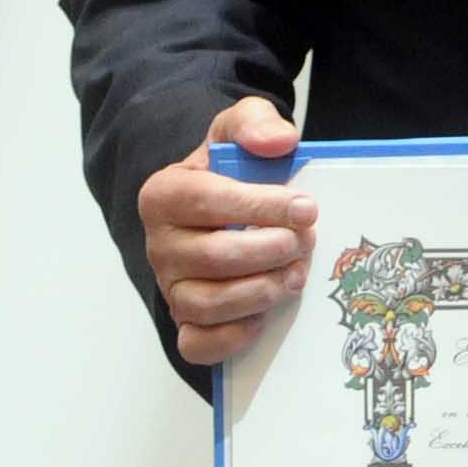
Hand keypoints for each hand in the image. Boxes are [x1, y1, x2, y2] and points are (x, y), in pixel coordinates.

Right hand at [137, 96, 314, 367]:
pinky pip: (198, 343)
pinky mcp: (185, 319)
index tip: (307, 209)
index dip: (263, 208)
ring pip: (207, 303)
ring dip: (261, 291)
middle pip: (214, 257)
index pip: (210, 203)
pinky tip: (267, 315)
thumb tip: (279, 142)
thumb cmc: (232, 168)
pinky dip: (232, 337)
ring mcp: (170, 286)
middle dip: (271, 251)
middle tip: (307, 241)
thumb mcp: (240, 127)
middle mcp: (159, 244)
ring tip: (297, 274)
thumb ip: (256, 123)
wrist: (220, 202)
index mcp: (165, 194)